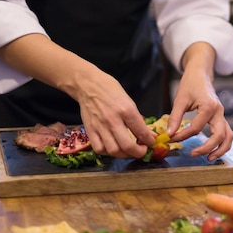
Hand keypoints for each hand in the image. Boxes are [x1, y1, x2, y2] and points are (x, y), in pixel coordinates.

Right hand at [0, 34, 155, 158]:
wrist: (80, 77)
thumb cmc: (106, 84)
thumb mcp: (123, 94)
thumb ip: (132, 113)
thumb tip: (143, 128)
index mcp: (124, 106)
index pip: (140, 129)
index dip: (148, 141)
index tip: (152, 145)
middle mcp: (112, 117)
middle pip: (126, 145)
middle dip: (136, 153)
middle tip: (141, 153)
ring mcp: (99, 124)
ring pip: (111, 149)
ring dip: (121, 154)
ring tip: (128, 152)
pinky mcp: (88, 127)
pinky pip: (97, 147)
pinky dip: (106, 152)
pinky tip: (111, 148)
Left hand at [166, 42, 232, 160]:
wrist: (200, 73)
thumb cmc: (190, 84)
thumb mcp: (180, 99)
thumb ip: (175, 118)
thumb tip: (169, 134)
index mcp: (209, 106)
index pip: (196, 128)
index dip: (183, 135)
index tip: (172, 138)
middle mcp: (219, 112)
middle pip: (219, 136)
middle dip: (207, 148)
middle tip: (193, 154)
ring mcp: (222, 115)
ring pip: (228, 136)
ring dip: (220, 149)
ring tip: (209, 158)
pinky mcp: (221, 117)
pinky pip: (226, 133)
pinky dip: (222, 143)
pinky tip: (212, 150)